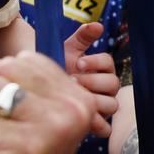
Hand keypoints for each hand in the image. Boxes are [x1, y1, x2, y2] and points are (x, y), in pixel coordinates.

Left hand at [62, 22, 119, 136]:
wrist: (40, 87)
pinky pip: (106, 127)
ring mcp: (103, 105)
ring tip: (75, 101)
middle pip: (112, 84)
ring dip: (95, 102)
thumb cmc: (57, 68)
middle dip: (92, 82)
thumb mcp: (67, 50)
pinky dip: (98, 126)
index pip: (108, 63)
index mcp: (102, 68)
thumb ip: (82, 37)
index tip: (79, 63)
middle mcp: (106, 87)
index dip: (95, 62)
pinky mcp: (96, 122)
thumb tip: (97, 25)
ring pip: (111, 105)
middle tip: (73, 82)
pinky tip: (84, 121)